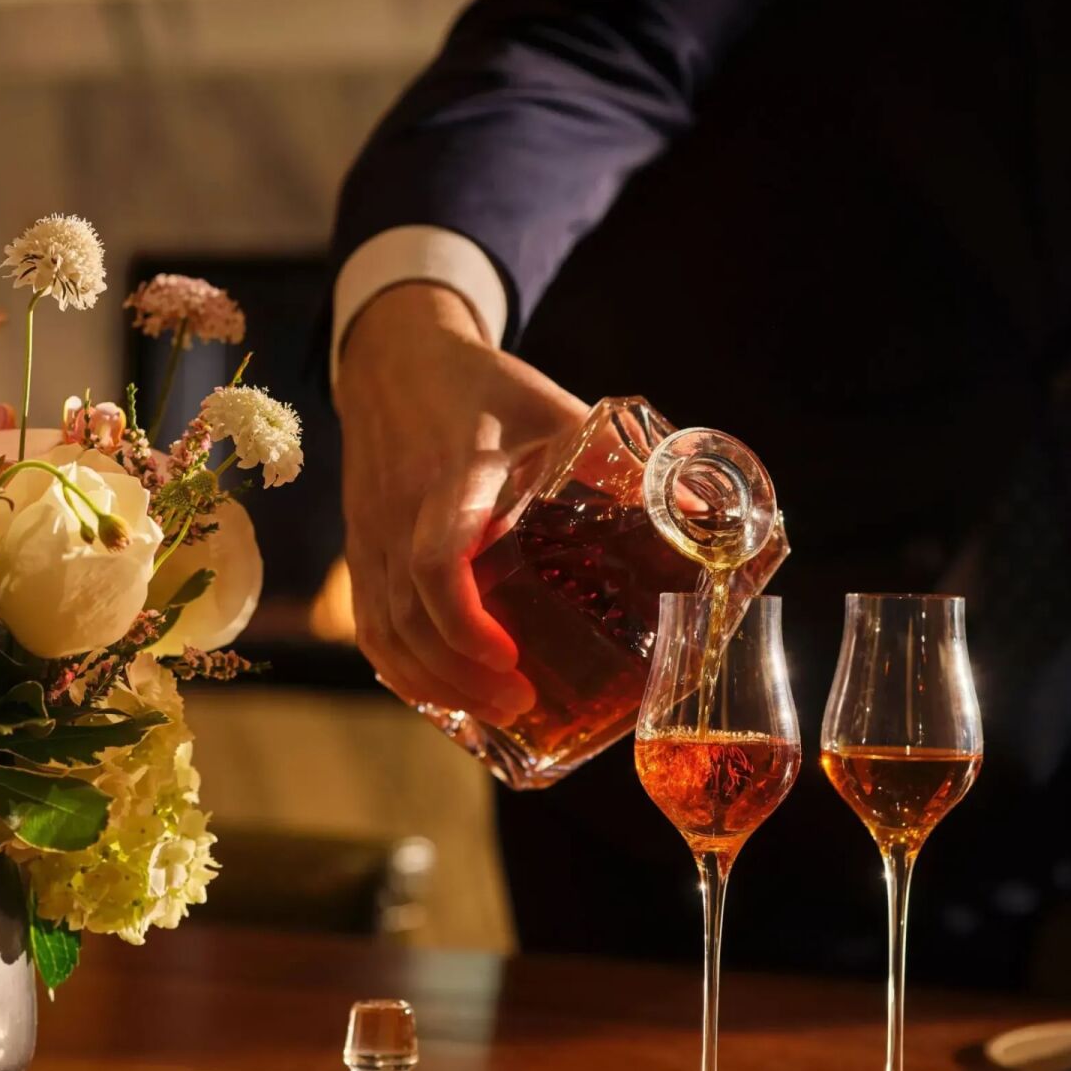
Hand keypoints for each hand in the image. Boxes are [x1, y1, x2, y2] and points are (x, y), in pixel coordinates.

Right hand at [335, 283, 587, 724]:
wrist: (395, 360)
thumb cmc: (485, 390)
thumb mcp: (556, 410)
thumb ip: (620, 462)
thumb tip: (708, 521)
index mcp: (451, 477)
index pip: (436, 562)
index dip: (467, 623)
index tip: (512, 659)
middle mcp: (400, 514)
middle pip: (410, 617)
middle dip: (462, 675)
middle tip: (524, 703)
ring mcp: (374, 536)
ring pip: (385, 631)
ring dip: (435, 683)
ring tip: (494, 710)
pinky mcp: (363, 550)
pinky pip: (370, 625)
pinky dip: (403, 671)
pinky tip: (442, 694)